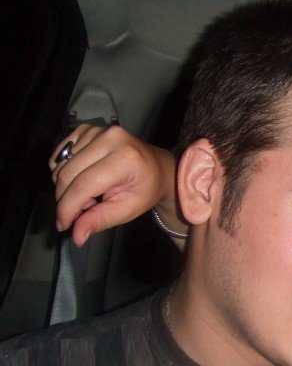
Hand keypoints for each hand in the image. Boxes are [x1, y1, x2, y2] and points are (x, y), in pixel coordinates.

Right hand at [49, 125, 179, 245]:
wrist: (157, 167)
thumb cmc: (145, 189)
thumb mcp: (128, 210)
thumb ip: (100, 220)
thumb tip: (76, 236)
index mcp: (124, 158)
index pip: (83, 185)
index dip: (67, 208)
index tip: (62, 225)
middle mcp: (110, 138)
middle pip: (67, 175)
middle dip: (67, 199)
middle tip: (84, 209)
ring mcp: (97, 130)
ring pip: (60, 165)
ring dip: (67, 186)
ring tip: (91, 193)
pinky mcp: (87, 129)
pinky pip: (61, 154)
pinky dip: (65, 170)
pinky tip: (83, 177)